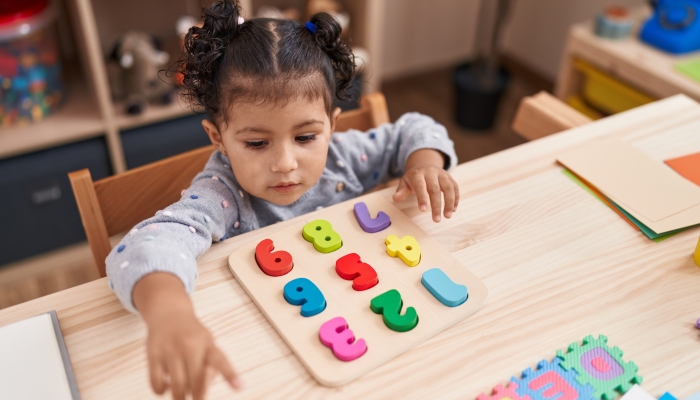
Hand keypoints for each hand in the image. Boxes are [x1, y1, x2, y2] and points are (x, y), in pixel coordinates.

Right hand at [134, 273, 240, 399]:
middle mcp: (190, 346)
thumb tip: (201, 391)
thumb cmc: (192, 335)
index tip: (240, 386)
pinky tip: (165, 386)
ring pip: (177, 385)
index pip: (220, 361)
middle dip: (198, 398)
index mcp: (208, 344)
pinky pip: (156, 383)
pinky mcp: (153, 354)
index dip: (230, 375)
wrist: (168, 313)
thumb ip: (211, 367)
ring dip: (180, 397)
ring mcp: (170, 350)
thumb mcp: (208, 343)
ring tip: (181, 395)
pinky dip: (161, 391)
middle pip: (196, 381)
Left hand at [393, 151, 458, 221]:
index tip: (423, 210)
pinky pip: (455, 188)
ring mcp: (442, 174)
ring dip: (450, 203)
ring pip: (448, 188)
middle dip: (437, 205)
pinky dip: (456, 199)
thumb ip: (401, 191)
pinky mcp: (450, 177)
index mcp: (418, 174)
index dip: (422, 198)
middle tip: (436, 220)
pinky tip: (453, 209)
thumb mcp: (404, 182)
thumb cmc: (413, 178)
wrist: (424, 164)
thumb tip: (395, 199)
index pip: (420, 186)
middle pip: (435, 189)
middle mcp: (431, 173)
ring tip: (448, 216)